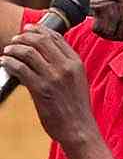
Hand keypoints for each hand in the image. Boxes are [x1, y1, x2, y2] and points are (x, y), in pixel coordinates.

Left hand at [1, 26, 95, 146]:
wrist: (79, 129)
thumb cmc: (76, 108)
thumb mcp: (77, 81)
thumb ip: (65, 66)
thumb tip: (46, 53)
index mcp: (76, 63)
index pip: (55, 37)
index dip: (39, 29)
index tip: (28, 29)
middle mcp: (66, 67)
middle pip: (40, 40)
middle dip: (23, 37)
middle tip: (15, 40)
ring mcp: (53, 78)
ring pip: (28, 52)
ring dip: (13, 48)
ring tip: (7, 51)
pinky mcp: (41, 89)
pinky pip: (20, 68)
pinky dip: (9, 62)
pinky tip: (5, 63)